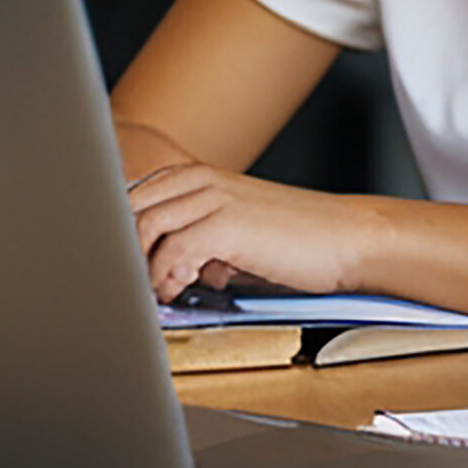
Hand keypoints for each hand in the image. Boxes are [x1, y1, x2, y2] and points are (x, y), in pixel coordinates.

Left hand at [128, 163, 378, 299]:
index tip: (122, 264)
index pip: (133, 196)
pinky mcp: (225, 225)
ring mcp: (212, 199)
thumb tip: (164, 270)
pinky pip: (171, 252)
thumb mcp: (238, 230)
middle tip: (133, 282)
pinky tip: (181, 289)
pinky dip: (166, 277)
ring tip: (162, 290)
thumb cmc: (299, 239)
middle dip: (123, 249)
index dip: (120, 232)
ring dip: (142, 266)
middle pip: (129, 208)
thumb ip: (197, 241)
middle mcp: (201, 180)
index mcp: (200, 176)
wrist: (347, 239)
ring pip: (143, 228)